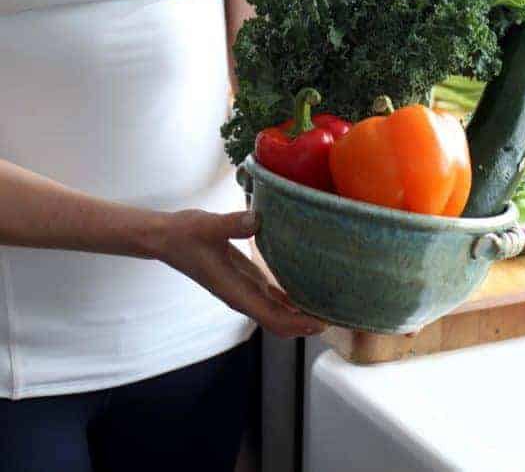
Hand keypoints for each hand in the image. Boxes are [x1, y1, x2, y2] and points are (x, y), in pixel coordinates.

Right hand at [157, 208, 327, 338]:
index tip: (322, 322)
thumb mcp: (207, 226)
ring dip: (301, 314)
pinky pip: (272, 297)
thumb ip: (231, 223)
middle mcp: (242, 296)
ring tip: (330, 305)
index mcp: (235, 292)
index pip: (271, 318)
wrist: (167, 238)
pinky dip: (291, 299)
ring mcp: (244, 290)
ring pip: (277, 312)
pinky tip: (308, 290)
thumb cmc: (185, 234)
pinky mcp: (245, 279)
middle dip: (306, 324)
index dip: (297, 323)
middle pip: (279, 322)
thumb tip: (257, 219)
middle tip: (337, 315)